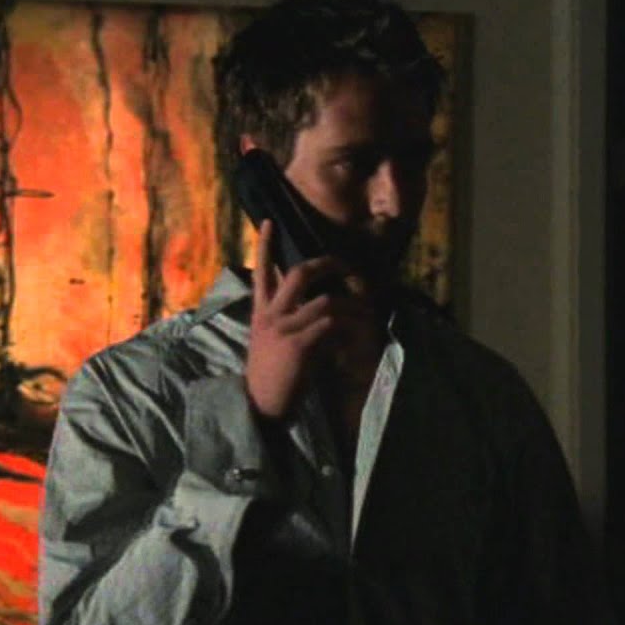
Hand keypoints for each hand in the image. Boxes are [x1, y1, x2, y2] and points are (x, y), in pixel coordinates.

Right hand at [244, 219, 346, 420]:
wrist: (261, 403)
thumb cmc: (271, 374)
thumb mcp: (274, 340)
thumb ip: (292, 320)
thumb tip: (326, 309)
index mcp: (261, 311)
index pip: (261, 271)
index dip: (265, 245)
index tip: (268, 221)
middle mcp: (270, 314)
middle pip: (300, 273)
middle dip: (327, 264)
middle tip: (346, 265)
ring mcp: (283, 327)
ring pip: (325, 300)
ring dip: (351, 305)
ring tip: (364, 312)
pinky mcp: (298, 344)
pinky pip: (331, 324)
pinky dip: (348, 327)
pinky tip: (355, 335)